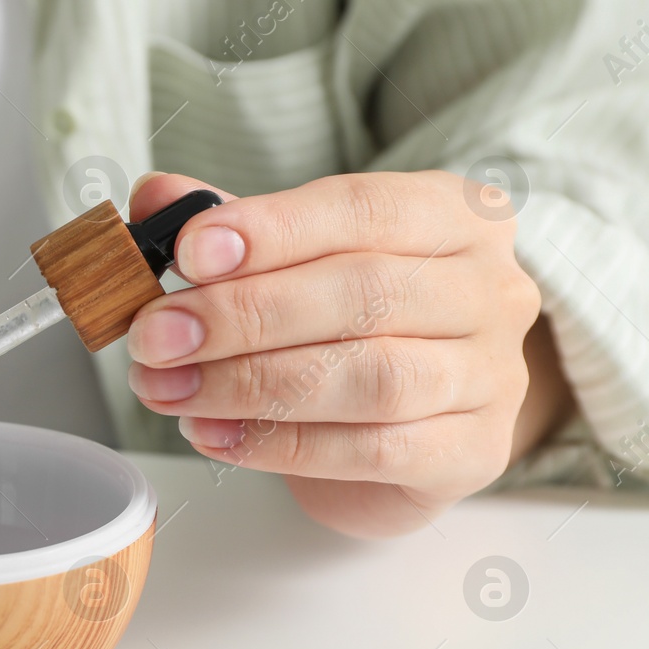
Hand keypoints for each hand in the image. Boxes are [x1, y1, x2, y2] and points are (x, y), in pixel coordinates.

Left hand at [125, 170, 564, 537]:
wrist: (411, 425)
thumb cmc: (350, 326)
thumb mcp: (289, 259)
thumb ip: (228, 227)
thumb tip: (156, 196)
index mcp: (451, 214)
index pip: (363, 208)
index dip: (272, 230)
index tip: (189, 252)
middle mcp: (488, 288)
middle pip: (365, 293)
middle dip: (243, 315)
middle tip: (158, 336)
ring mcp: (491, 375)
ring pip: (372, 377)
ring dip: (251, 385)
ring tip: (170, 390)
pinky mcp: (472, 453)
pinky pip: (373, 449)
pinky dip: (280, 444)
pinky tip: (215, 434)